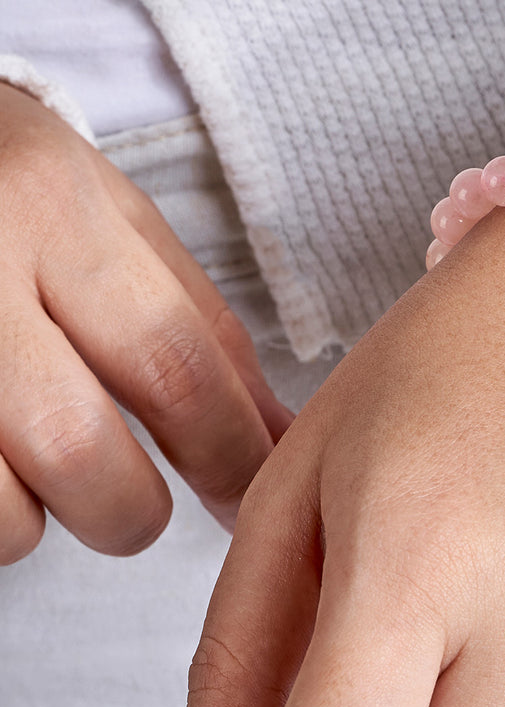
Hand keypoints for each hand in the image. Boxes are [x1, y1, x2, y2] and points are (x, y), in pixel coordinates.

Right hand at [0, 82, 291, 562]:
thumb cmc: (7, 187)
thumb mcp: (108, 213)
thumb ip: (200, 320)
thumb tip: (276, 432)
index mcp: (54, 209)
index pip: (174, 363)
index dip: (232, 453)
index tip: (251, 492)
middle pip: (75, 449)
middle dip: (129, 512)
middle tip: (133, 504)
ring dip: (33, 519)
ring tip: (35, 469)